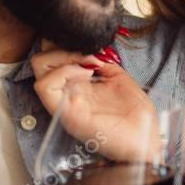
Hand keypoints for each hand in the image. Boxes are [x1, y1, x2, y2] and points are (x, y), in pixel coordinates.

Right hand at [31, 42, 160, 162]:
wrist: (145, 137)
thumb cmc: (135, 114)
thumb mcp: (118, 78)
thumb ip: (102, 63)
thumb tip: (90, 50)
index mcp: (77, 88)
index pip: (51, 61)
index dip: (62, 46)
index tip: (85, 48)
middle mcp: (66, 96)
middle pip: (39, 64)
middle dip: (60, 50)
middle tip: (84, 56)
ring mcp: (65, 106)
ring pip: (39, 73)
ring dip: (62, 61)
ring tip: (86, 67)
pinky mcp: (67, 114)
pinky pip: (46, 87)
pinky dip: (63, 72)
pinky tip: (86, 74)